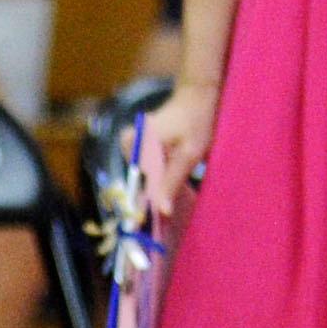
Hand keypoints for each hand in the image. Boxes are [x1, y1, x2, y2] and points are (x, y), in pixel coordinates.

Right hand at [138, 80, 214, 220]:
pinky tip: (171, 190)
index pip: (139, 184)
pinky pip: (147, 170)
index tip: (152, 232)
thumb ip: (172, 181)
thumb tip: (162, 211)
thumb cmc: (196, 120)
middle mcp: (128, 144)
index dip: (146, 208)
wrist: (198, 95)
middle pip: (140, 182)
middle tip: (168, 222)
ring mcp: (132, 144)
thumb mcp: (189, 154)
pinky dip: (159, 180)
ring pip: (145, 178)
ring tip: (172, 207)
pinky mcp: (140, 145)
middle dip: (154, 199)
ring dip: (158, 190)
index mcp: (136, 144)